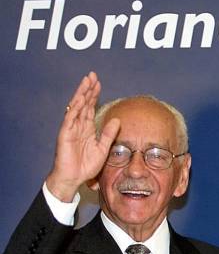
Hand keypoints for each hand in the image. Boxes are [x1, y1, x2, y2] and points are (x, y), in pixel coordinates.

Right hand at [46, 72, 119, 201]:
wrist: (73, 178)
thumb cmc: (85, 166)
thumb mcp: (103, 148)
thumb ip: (109, 134)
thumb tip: (118, 120)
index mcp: (87, 128)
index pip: (90, 107)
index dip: (94, 95)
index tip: (99, 83)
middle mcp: (78, 126)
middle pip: (83, 103)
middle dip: (88, 89)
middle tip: (92, 75)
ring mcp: (70, 129)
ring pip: (76, 107)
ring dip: (81, 94)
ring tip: (86, 81)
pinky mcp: (65, 134)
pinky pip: (70, 119)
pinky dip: (74, 108)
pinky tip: (79, 99)